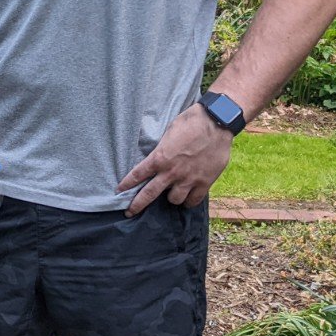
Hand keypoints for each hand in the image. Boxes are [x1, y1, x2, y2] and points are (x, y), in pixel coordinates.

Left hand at [116, 104, 233, 216]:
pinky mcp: (204, 183)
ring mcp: (188, 179)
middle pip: (149, 194)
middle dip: (137, 205)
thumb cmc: (190, 122)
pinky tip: (188, 197)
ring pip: (174, 200)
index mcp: (160, 157)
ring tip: (172, 193)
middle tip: (129, 212)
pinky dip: (189, 201)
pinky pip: (193, 201)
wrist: (216, 123)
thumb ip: (162, 149)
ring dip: (171, 198)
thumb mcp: (168, 132)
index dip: (127, 184)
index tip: (119, 191)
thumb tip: (157, 157)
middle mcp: (171, 172)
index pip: (138, 174)